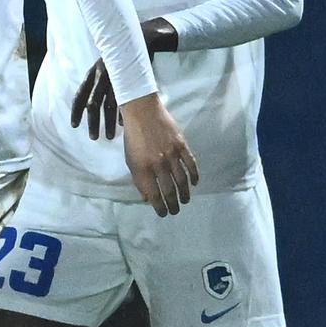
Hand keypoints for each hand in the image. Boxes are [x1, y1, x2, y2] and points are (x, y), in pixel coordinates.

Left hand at [71, 18, 176, 139]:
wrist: (140, 40)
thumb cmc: (120, 59)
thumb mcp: (104, 69)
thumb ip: (97, 86)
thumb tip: (90, 107)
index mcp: (92, 74)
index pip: (79, 95)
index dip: (76, 111)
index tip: (74, 126)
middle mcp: (101, 76)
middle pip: (94, 104)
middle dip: (93, 122)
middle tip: (94, 137)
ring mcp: (116, 78)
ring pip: (111, 105)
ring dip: (109, 122)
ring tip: (110, 136)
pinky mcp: (131, 78)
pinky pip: (126, 100)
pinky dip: (124, 114)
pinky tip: (124, 125)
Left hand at [118, 93, 200, 215]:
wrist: (143, 113)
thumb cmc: (133, 138)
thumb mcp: (130, 160)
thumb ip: (139, 179)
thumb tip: (147, 197)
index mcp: (142, 169)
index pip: (153, 194)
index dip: (159, 206)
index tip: (163, 213)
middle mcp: (158, 164)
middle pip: (169, 190)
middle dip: (173, 204)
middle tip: (175, 211)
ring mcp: (171, 155)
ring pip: (182, 180)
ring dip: (185, 193)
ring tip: (185, 201)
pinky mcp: (182, 146)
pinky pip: (191, 164)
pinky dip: (194, 176)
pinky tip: (195, 183)